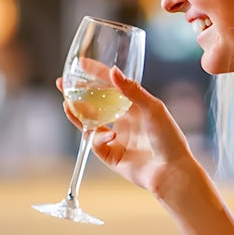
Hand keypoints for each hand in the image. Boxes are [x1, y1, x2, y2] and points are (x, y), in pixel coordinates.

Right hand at [58, 68, 196, 196]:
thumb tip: (113, 71)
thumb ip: (131, 90)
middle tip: (62, 84)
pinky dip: (99, 138)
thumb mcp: (153, 108)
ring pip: (89, 123)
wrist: (171, 171)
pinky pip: (96, 143)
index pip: (110, 85)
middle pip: (94, 103)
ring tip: (67, 105)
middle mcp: (123, 120)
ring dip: (78, 114)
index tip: (80, 64)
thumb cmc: (169, 138)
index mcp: (134, 106)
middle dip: (77, 94)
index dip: (95, 74)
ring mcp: (115, 137)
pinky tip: (110, 136)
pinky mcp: (110, 155)